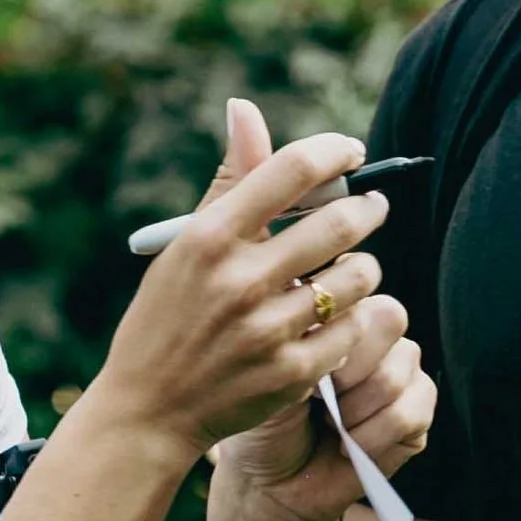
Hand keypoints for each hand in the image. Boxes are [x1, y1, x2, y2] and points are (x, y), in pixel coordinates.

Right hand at [209, 94, 435, 520]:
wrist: (148, 411)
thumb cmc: (167, 316)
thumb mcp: (184, 246)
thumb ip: (229, 181)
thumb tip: (245, 109)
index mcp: (209, 238)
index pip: (291, 170)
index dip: (334, 152)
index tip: (351, 152)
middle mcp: (239, 280)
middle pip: (339, 221)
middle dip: (368, 208)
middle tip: (372, 206)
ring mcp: (268, 329)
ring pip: (357, 276)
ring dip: (362, 266)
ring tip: (351, 266)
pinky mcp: (292, 373)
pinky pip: (352, 328)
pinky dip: (349, 319)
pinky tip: (332, 317)